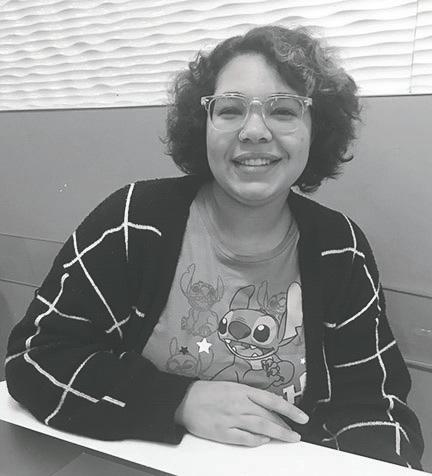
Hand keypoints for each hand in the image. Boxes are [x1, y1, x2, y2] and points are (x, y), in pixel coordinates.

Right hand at [174, 380, 308, 446]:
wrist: (185, 400)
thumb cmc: (207, 392)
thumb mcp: (231, 386)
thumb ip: (249, 395)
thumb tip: (268, 405)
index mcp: (242, 390)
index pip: (273, 400)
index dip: (290, 410)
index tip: (302, 417)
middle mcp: (239, 404)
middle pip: (269, 416)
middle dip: (286, 425)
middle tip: (296, 432)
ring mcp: (231, 419)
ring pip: (261, 427)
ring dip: (277, 434)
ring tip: (289, 438)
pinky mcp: (223, 432)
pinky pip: (244, 438)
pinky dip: (256, 440)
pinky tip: (264, 440)